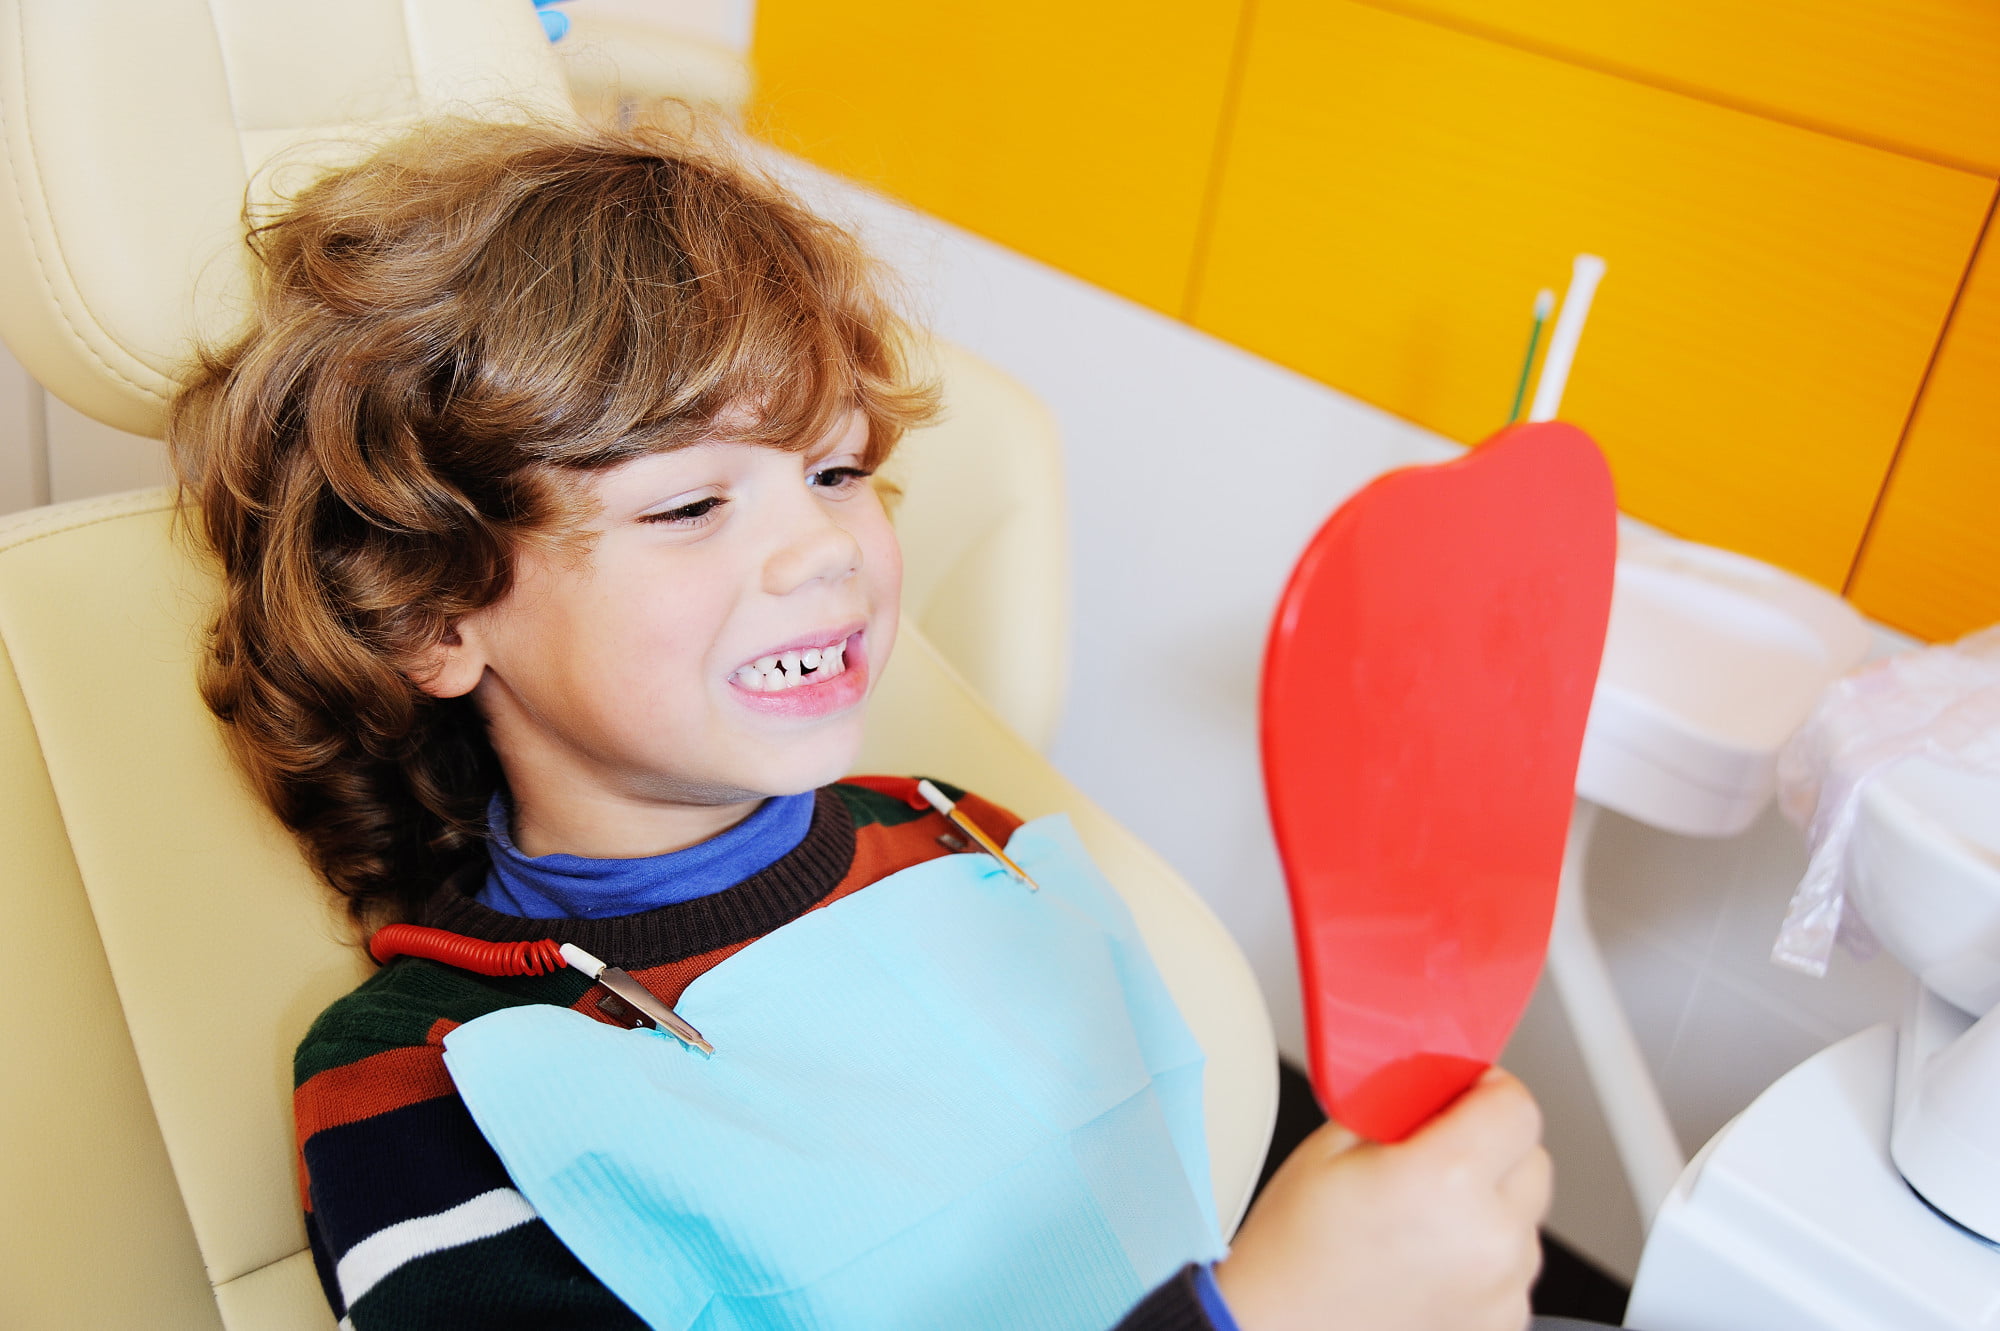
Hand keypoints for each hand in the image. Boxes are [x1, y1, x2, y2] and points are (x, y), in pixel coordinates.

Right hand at [1213, 1069, 1550, 1330]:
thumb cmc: (1292, 1254)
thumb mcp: (1330, 1148)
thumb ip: (1398, 1104)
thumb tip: (1434, 1082)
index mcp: (1447, 1179)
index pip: (1517, 1106)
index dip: (1487, 1089)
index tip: (1463, 1092)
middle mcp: (1489, 1238)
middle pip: (1532, 1159)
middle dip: (1490, 1145)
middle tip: (1433, 1156)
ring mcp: (1502, 1290)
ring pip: (1525, 1216)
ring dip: (1490, 1204)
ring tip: (1422, 1220)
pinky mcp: (1502, 1323)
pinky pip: (1512, 1267)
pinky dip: (1483, 1256)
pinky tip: (1427, 1260)